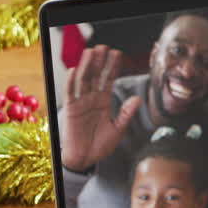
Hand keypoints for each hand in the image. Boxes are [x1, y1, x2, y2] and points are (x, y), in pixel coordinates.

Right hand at [59, 45, 142, 171]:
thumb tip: (137, 98)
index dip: (113, 67)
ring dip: (87, 66)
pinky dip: (71, 82)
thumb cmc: (100, 146)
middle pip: (96, 76)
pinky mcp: (70, 110)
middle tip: (104, 47)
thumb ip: (126, 113)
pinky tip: (75, 70)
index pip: (108, 80)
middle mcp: (91, 99)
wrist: (85, 160)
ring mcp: (80, 103)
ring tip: (91, 52)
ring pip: (83, 80)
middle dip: (100, 62)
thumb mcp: (118, 129)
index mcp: (103, 102)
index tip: (118, 54)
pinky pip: (70, 93)